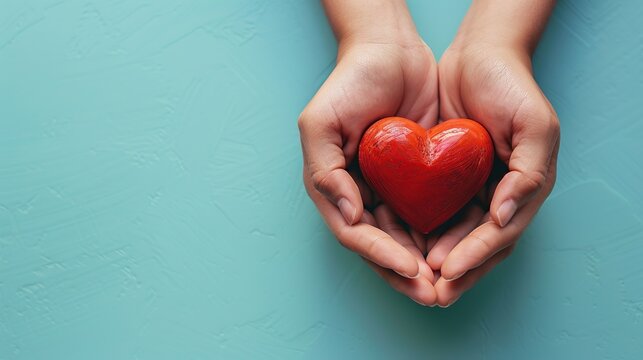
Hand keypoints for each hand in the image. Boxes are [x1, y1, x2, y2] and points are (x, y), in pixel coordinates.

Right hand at [298, 1, 439, 305]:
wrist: (390, 50)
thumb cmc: (350, 83)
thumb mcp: (321, 123)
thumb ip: (324, 172)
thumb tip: (348, 215)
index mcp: (334, 188)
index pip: (357, 235)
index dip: (382, 256)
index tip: (410, 270)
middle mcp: (360, 195)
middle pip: (383, 247)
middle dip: (407, 275)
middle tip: (435, 295)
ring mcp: (390, 189)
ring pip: (408, 238)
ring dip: (427, 264)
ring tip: (450, 284)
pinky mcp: (418, 178)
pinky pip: (431, 213)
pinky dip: (443, 235)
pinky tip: (461, 249)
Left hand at [427, 3, 559, 306]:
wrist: (478, 56)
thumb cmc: (510, 86)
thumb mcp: (535, 125)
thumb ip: (528, 175)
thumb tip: (504, 220)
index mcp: (524, 190)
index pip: (498, 236)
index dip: (474, 257)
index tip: (448, 273)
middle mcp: (499, 196)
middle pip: (476, 246)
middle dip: (454, 272)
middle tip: (428, 293)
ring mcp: (473, 189)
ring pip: (453, 236)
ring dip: (435, 260)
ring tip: (412, 278)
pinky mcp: (447, 179)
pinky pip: (434, 212)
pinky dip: (421, 231)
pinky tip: (402, 243)